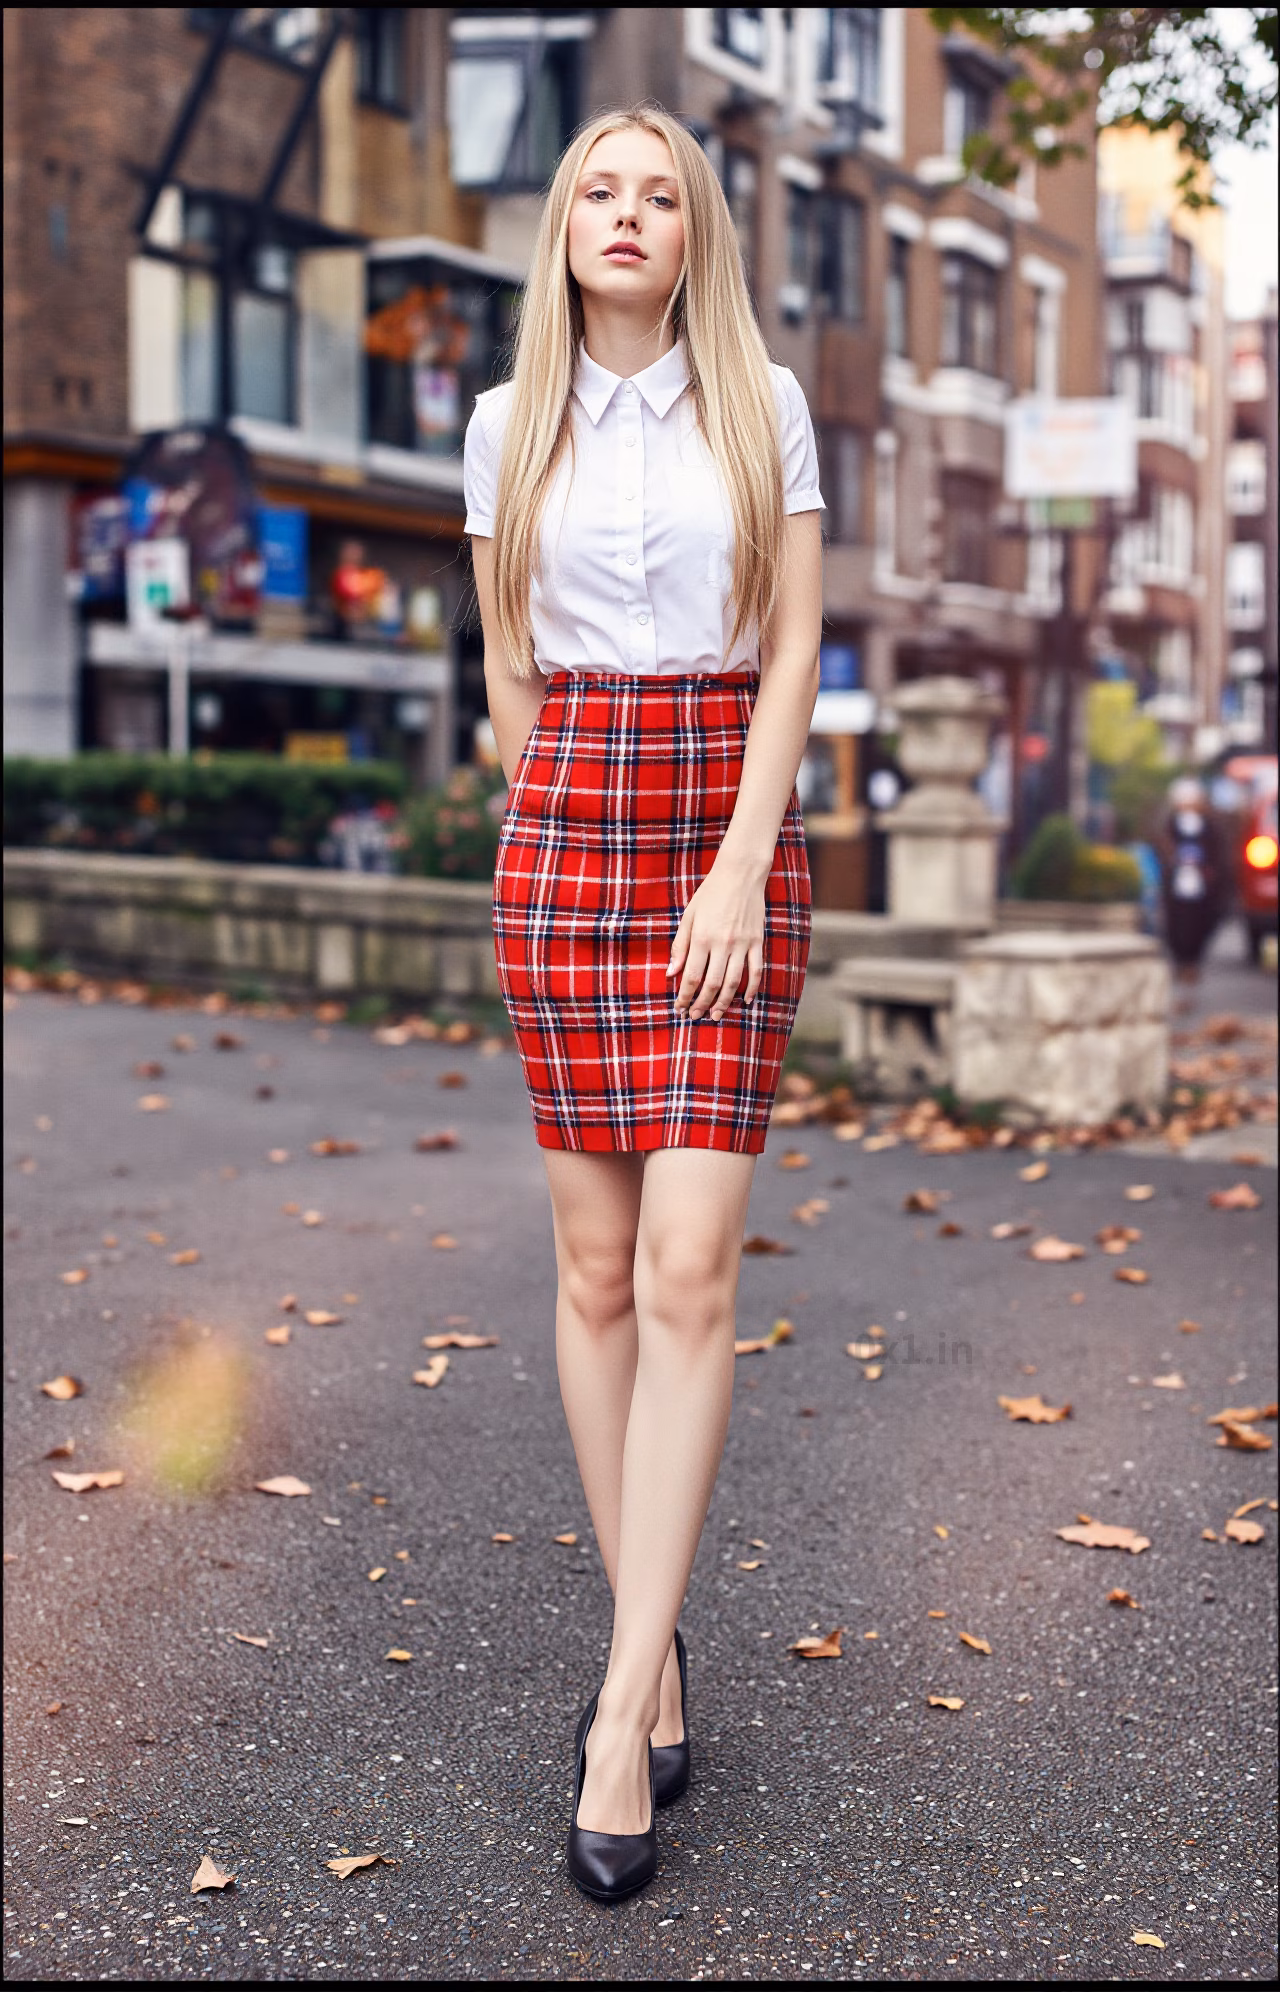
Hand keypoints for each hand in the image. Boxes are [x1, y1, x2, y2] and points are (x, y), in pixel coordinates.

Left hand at [666, 856, 767, 1020]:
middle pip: (711, 984)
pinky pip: (756, 971)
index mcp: (701, 938)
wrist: (740, 874)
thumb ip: (680, 947)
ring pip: (733, 982)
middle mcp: (722, 944)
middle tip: (695, 1016)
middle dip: (701, 1004)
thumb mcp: (689, 917)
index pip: (691, 976)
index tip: (680, 1008)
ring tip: (715, 1015)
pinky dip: (751, 988)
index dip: (685, 996)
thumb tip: (670, 974)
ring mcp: (742, 944)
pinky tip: (745, 1001)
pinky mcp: (757, 941)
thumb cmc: (710, 894)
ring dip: (723, 1002)